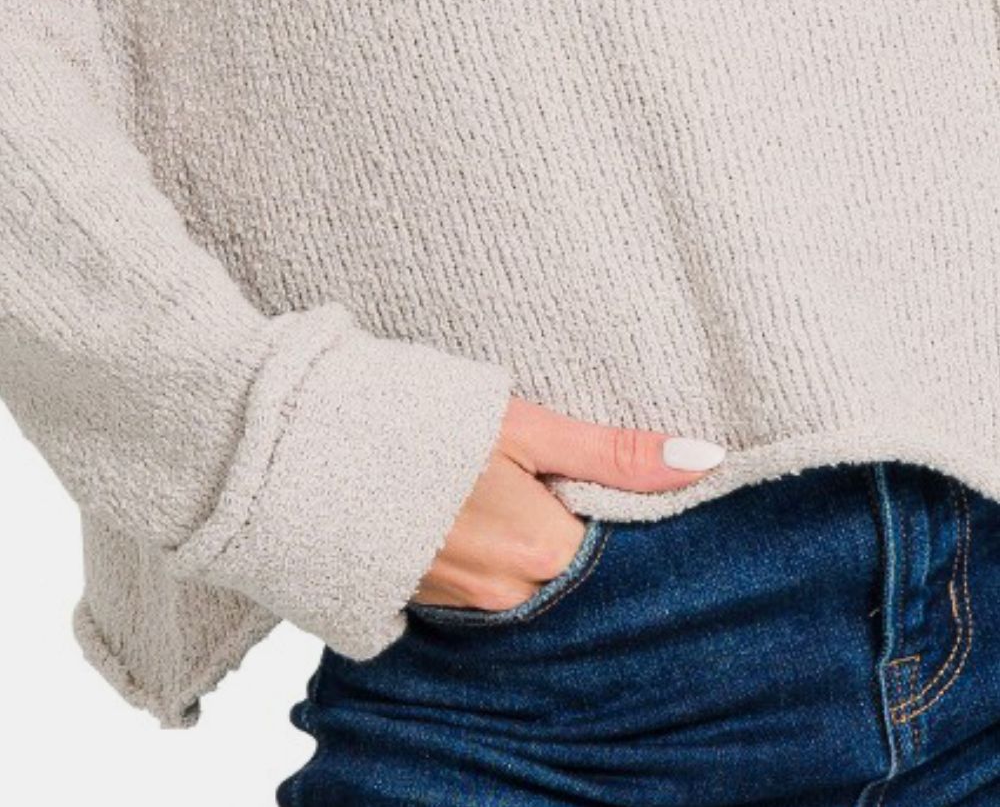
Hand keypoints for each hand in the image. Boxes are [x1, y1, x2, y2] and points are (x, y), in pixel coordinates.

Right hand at [411, 396, 725, 610]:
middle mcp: (502, 596)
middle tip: (544, 469)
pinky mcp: (419, 602)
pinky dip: (485, 551)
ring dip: (525, 536)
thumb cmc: (413, 422)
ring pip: (525, 577)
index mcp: (536, 552)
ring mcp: (457, 605)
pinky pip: (480, 586)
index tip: (597, 473)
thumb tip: (705, 459)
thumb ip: (613, 452)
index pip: (611, 547)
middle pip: (569, 566)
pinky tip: (464, 507)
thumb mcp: (522, 424)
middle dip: (568, 522)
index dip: (611, 507)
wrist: (297, 441)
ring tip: (495, 480)